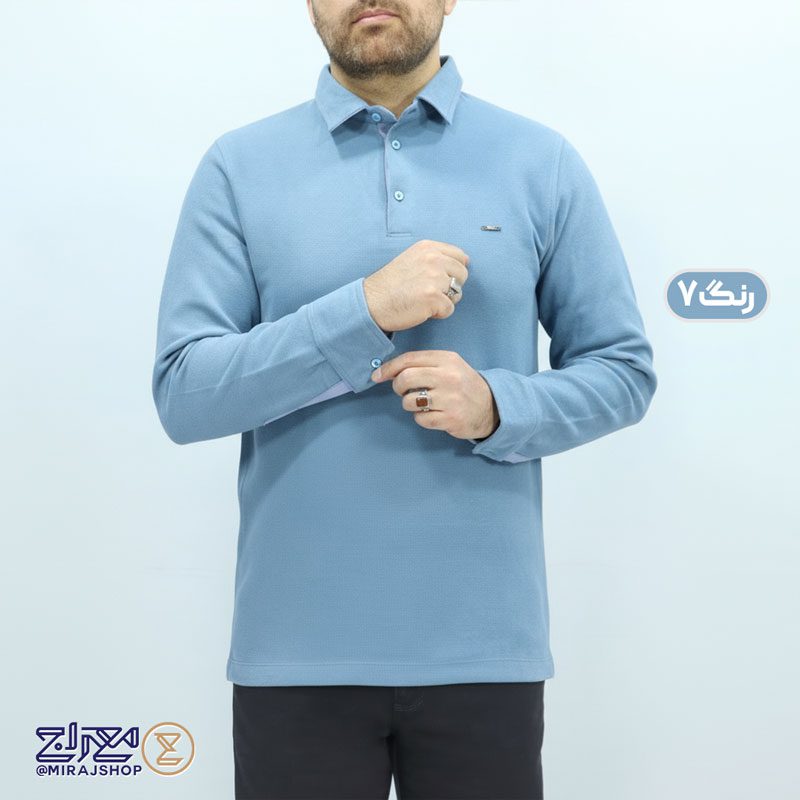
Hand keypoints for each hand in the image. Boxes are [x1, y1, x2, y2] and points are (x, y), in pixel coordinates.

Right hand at [363, 240, 469, 333]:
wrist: (371, 303)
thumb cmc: (390, 285)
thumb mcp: (411, 259)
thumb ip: (435, 258)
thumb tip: (465, 261)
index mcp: (428, 248)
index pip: (459, 256)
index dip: (453, 272)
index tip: (438, 280)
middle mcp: (433, 259)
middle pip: (462, 275)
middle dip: (451, 287)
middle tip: (429, 293)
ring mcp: (434, 278)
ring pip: (458, 293)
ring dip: (445, 301)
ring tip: (425, 301)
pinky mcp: (433, 297)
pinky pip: (449, 309)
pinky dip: (438, 314)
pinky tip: (421, 310)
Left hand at [371, 350, 499, 440]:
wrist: (490, 407)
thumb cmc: (463, 384)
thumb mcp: (449, 365)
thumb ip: (423, 364)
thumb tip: (387, 371)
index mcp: (446, 359)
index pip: (409, 359)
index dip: (389, 368)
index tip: (377, 376)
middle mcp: (449, 377)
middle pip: (406, 379)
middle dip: (398, 387)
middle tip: (403, 391)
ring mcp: (450, 399)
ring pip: (409, 401)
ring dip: (409, 404)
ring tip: (421, 403)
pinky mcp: (450, 419)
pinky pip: (420, 419)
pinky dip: (421, 418)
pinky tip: (432, 414)